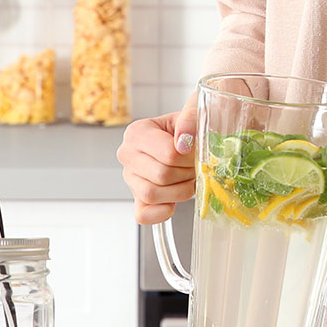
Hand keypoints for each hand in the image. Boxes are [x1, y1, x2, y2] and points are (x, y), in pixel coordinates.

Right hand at [116, 93, 198, 224]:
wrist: (187, 140)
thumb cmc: (190, 128)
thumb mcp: (194, 112)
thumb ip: (190, 118)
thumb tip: (183, 142)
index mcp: (137, 131)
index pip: (169, 154)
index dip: (190, 158)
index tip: (198, 153)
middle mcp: (127, 154)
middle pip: (162, 175)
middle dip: (187, 174)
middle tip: (196, 167)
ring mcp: (130, 178)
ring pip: (152, 194)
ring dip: (179, 192)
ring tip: (188, 179)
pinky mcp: (137, 198)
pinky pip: (143, 214)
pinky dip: (160, 213)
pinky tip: (174, 203)